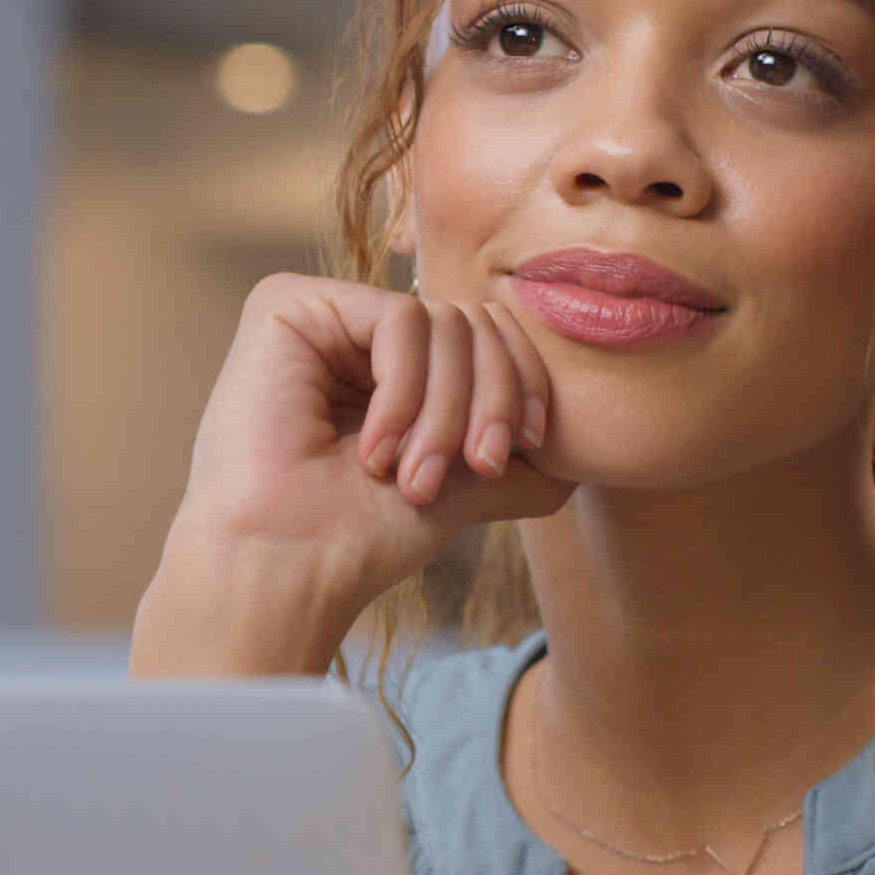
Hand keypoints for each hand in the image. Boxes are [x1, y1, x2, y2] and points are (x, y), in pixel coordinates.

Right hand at [131, 275, 574, 676]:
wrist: (288, 568)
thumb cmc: (362, 538)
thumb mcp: (467, 487)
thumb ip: (518, 457)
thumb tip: (586, 452)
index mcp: (392, 365)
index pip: (487, 334)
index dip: (522, 383)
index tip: (523, 448)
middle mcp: (354, 331)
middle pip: (473, 321)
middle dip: (489, 400)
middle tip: (475, 469)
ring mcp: (322, 315)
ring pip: (443, 322)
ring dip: (446, 412)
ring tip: (414, 478)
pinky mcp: (288, 305)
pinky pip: (399, 319)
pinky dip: (405, 392)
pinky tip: (373, 452)